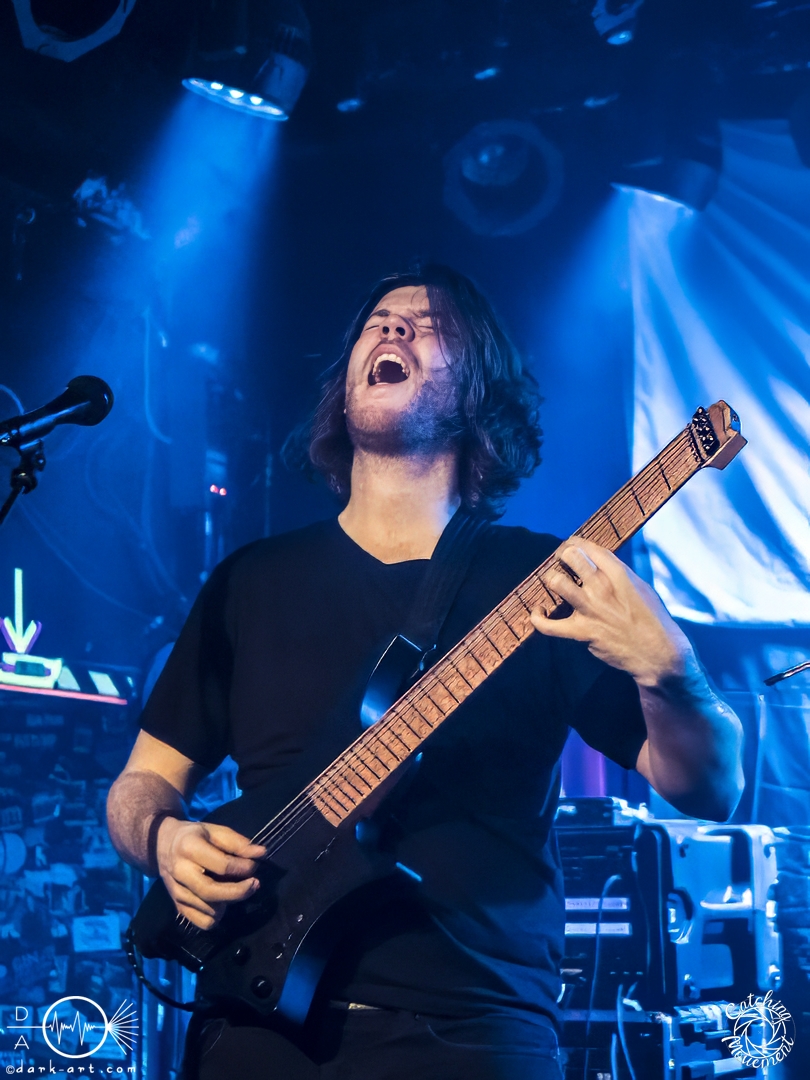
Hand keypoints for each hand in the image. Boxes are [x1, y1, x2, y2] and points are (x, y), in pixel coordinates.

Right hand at [155, 817, 265, 929]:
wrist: (162, 845)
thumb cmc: (194, 835)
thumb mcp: (215, 831)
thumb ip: (238, 843)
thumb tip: (262, 854)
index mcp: (190, 848)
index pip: (222, 865)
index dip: (244, 867)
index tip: (255, 865)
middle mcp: (180, 873)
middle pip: (213, 892)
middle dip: (240, 892)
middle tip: (255, 884)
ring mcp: (177, 893)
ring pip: (210, 910)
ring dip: (229, 902)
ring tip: (234, 888)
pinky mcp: (177, 906)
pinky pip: (202, 922)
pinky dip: (216, 916)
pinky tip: (221, 902)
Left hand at [530, 537, 691, 686]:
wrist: (658, 654)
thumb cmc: (653, 619)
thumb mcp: (641, 587)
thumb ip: (619, 575)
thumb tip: (598, 565)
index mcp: (619, 574)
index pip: (588, 547)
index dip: (574, 543)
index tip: (570, 546)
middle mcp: (602, 588)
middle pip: (571, 557)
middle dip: (562, 555)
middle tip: (561, 561)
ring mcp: (590, 609)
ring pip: (557, 582)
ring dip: (552, 579)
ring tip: (554, 581)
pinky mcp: (581, 632)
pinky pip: (549, 625)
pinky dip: (539, 618)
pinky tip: (539, 612)